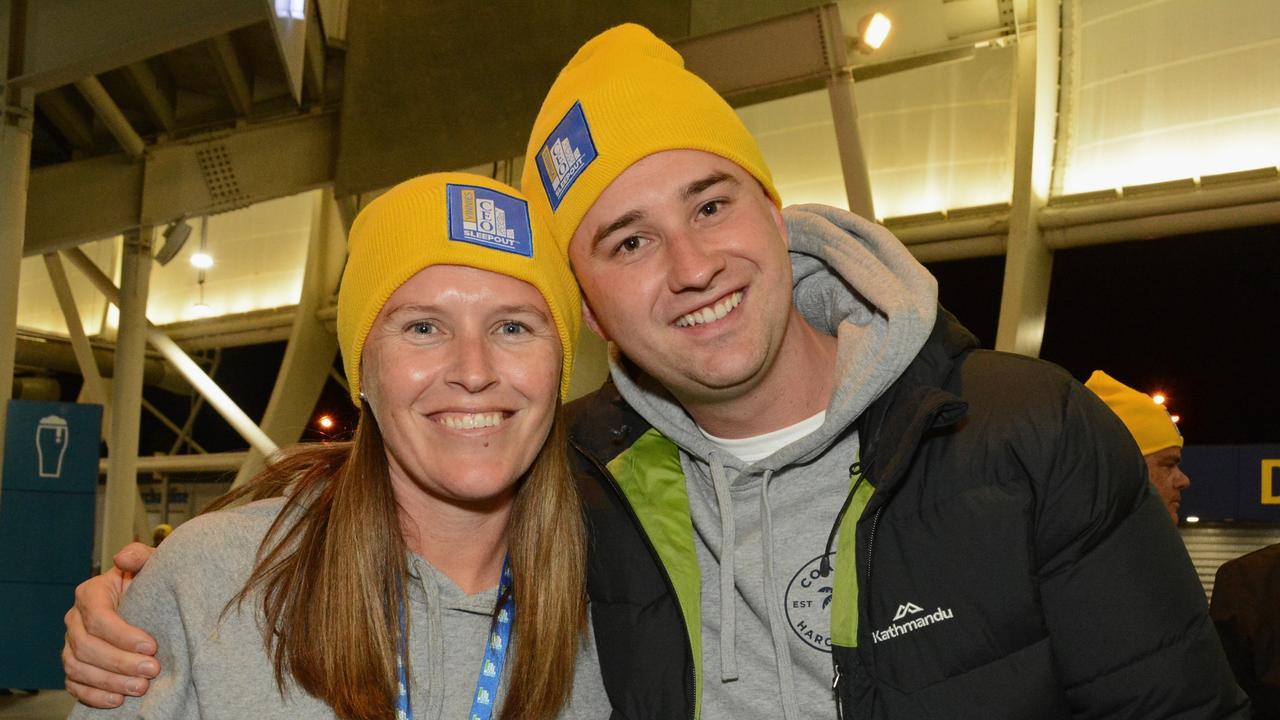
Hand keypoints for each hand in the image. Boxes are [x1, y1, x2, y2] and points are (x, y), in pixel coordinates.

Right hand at [63, 543, 159, 706]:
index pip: (98, 617)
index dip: (123, 635)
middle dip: (120, 662)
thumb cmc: (149, 584)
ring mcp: (71, 645)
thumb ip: (140, 557)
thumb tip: (124, 557)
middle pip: (87, 646)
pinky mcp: (75, 667)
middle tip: (151, 671)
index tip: (152, 646)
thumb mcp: (151, 565)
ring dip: (110, 682)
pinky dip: (94, 696)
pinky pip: (75, 685)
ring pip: (78, 668)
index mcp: (90, 594)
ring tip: (141, 687)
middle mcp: (75, 620)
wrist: (147, 603)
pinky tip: (118, 700)